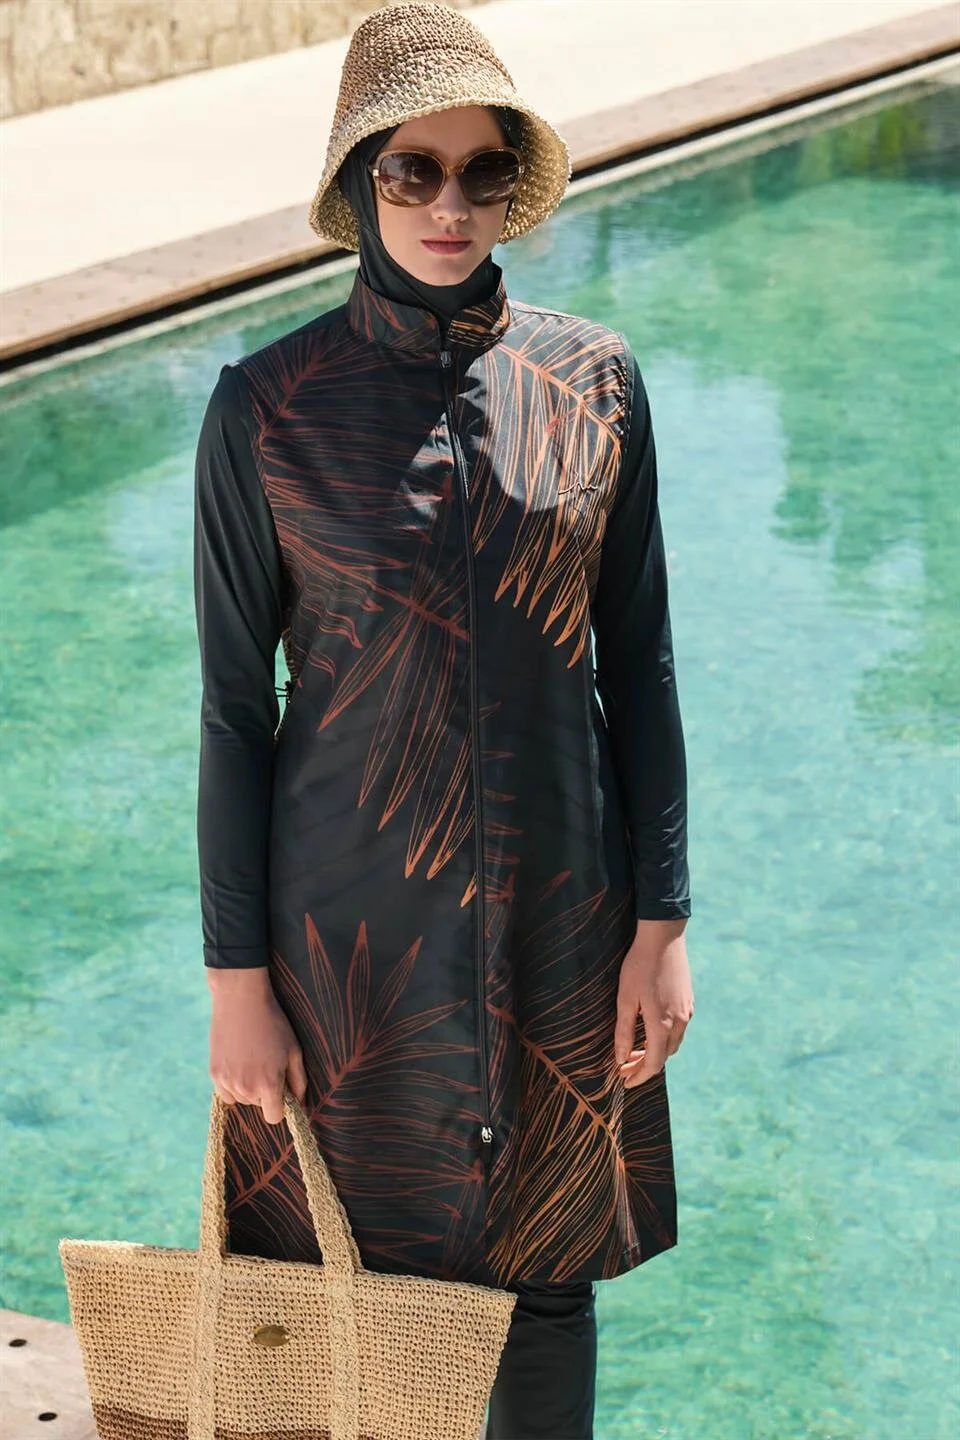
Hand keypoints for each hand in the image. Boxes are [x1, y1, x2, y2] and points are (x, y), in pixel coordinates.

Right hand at [207, 966, 308, 1124]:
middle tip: (266, 1064)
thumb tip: (299, 1103)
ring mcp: (227, 1081)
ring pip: (241, 1099)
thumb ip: (299, 1082)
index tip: (281, 1092)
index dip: (280, 1107)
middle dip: (264, 1092)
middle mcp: (246, 1088)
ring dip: (248, 1088)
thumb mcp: (293, 1050)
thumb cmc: (273, 1024)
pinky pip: (225, 1093)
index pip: (274, 1117)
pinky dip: (232, 1084)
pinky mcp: (214, 1073)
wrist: (241, 1000)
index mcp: (269, 1084)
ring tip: (252, 1060)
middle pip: (258, 1105)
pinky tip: (238, 1063)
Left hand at [614, 919, 693, 1088]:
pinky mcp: (689, 1001)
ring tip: (634, 1051)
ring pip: (672, 1044)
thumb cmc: (639, 966)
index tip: (625, 1082)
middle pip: (664, 1057)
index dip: (639, 1076)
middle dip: (644, 1066)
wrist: (663, 937)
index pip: (653, 1063)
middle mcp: (680, 1022)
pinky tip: (649, 1031)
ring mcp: (687, 1011)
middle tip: (624, 1067)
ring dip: (655, 1052)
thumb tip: (621, 1059)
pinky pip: (678, 1029)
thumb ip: (624, 1032)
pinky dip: (663, 1038)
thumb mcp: (625, 999)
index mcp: (663, 1024)